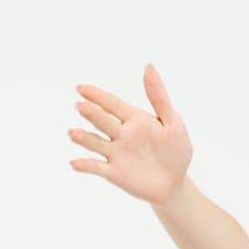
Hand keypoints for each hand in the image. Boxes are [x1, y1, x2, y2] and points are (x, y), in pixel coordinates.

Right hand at [68, 63, 192, 205]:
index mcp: (134, 118)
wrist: (175, 182)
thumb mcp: (173, 122)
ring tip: (73, 133)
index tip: (81, 88)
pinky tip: (75, 162)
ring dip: (84, 138)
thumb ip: (159, 97)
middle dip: (92, 114)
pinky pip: (97, 168)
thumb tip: (148, 66)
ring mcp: (115, 153)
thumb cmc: (175, 149)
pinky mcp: (113, 172)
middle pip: (103, 121)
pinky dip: (85, 165)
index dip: (98, 96)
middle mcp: (120, 134)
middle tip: (81, 106)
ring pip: (95, 143)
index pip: (112, 104)